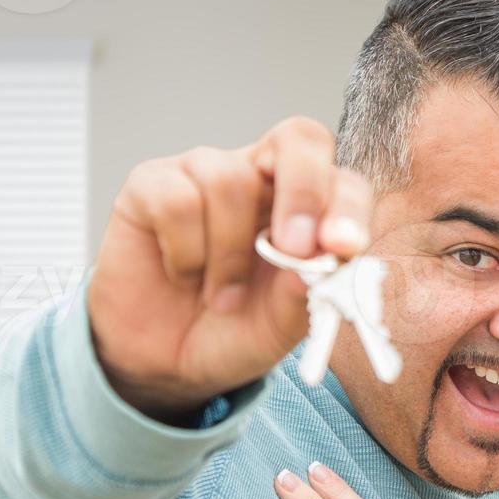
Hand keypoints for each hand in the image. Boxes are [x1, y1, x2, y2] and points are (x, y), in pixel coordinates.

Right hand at [91, 117, 377, 422]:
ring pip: (230, 180)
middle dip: (303, 190)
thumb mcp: (279, 327)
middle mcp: (260, 176)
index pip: (342, 181)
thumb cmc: (232, 331)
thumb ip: (304, 292)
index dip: (348, 207)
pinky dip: (185, 252)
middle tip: (293, 248)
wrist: (165, 360)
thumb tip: (325, 257)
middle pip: (298, 138)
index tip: (344, 247)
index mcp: (307, 207)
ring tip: (222, 297)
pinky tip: (182, 275)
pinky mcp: (150, 183)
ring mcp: (204, 172)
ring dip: (228, 254)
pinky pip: (176, 199)